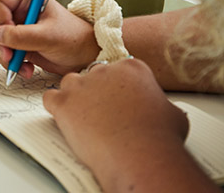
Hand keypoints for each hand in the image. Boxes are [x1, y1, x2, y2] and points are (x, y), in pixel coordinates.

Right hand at [0, 0, 99, 77]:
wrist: (84, 57)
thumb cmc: (74, 39)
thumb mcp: (49, 36)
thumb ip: (22, 35)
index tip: (9, 32)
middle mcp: (17, 10)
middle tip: (8, 54)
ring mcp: (15, 27)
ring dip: (4, 54)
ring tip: (21, 64)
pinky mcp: (16, 43)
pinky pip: (2, 51)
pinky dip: (10, 63)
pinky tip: (26, 69)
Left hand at [43, 59, 191, 190]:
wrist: (140, 156)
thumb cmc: (159, 139)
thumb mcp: (172, 114)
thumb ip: (160, 103)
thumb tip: (162, 108)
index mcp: (132, 68)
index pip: (118, 70)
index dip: (118, 87)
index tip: (119, 101)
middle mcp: (104, 71)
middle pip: (93, 75)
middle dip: (96, 93)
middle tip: (103, 114)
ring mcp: (80, 85)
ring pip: (70, 84)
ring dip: (75, 98)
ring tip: (86, 120)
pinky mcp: (63, 102)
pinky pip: (51, 98)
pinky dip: (56, 109)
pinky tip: (67, 121)